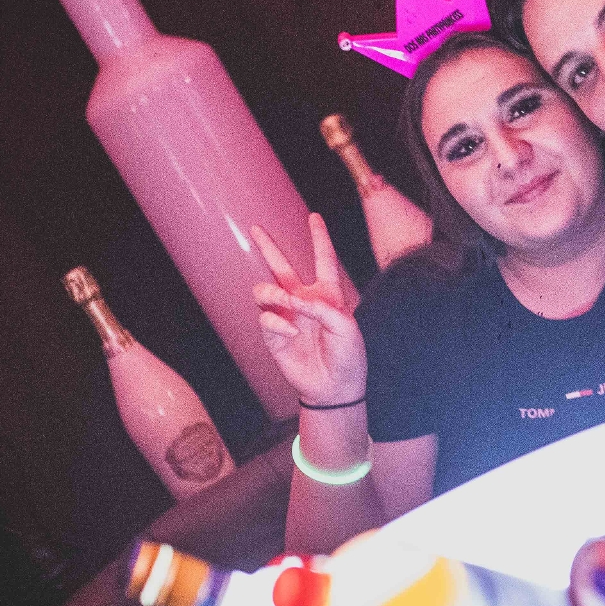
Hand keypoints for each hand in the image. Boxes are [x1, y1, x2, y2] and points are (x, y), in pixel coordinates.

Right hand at [252, 212, 366, 406]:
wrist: (336, 388)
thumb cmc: (348, 357)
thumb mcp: (347, 328)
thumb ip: (324, 308)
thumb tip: (295, 300)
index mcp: (328, 295)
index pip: (324, 260)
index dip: (319, 238)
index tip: (314, 216)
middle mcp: (304, 302)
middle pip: (282, 268)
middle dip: (268, 247)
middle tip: (256, 228)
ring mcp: (287, 317)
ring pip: (265, 291)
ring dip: (272, 292)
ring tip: (284, 301)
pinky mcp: (274, 337)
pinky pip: (266, 320)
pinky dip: (278, 324)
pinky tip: (293, 334)